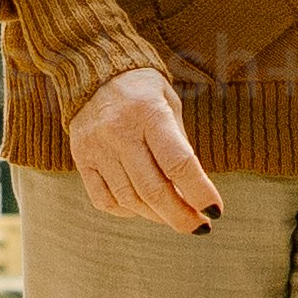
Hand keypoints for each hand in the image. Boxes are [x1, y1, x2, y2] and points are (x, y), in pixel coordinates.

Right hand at [69, 63, 219, 231]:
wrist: (94, 70)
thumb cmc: (143, 90)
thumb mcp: (170, 104)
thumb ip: (181, 144)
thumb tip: (194, 191)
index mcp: (149, 112)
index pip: (178, 163)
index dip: (200, 191)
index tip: (216, 211)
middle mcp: (119, 131)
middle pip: (153, 189)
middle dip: (181, 216)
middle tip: (200, 227)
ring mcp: (96, 147)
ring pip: (130, 199)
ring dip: (157, 216)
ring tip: (175, 216)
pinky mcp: (81, 158)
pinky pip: (104, 200)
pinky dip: (128, 211)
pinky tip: (142, 208)